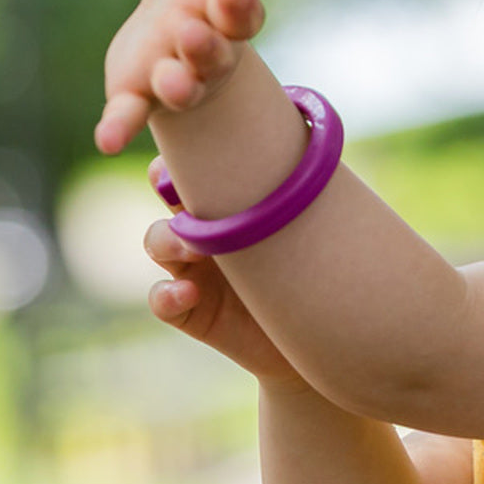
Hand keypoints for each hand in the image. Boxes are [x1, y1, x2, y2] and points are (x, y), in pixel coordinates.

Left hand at [96, 0, 266, 155]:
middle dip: (205, 46)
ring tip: (169, 78)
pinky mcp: (139, 95)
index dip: (238, 7)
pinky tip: (109, 140)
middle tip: (192, 31)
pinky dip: (122, 127)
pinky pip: (133, 115)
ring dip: (177, 83)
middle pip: (214, 55)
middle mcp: (209, 55)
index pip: (242, 16)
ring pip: (183, 86)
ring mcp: (175, 78)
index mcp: (229, 20)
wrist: (166, 39)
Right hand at [144, 158, 305, 391]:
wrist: (324, 334)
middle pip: (171, 200)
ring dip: (169, 241)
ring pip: (159, 242)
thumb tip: (321, 150)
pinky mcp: (190, 310)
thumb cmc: (321, 275)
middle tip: (188, 194)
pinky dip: (168, 295)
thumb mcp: (316, 233)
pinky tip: (185, 294)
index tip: (200, 148)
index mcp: (234, 206)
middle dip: (172, 191)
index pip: (201, 171)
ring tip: (194, 249)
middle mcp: (206, 232)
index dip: (190, 157)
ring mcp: (193, 270)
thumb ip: (305, 199)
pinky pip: (162, 299)